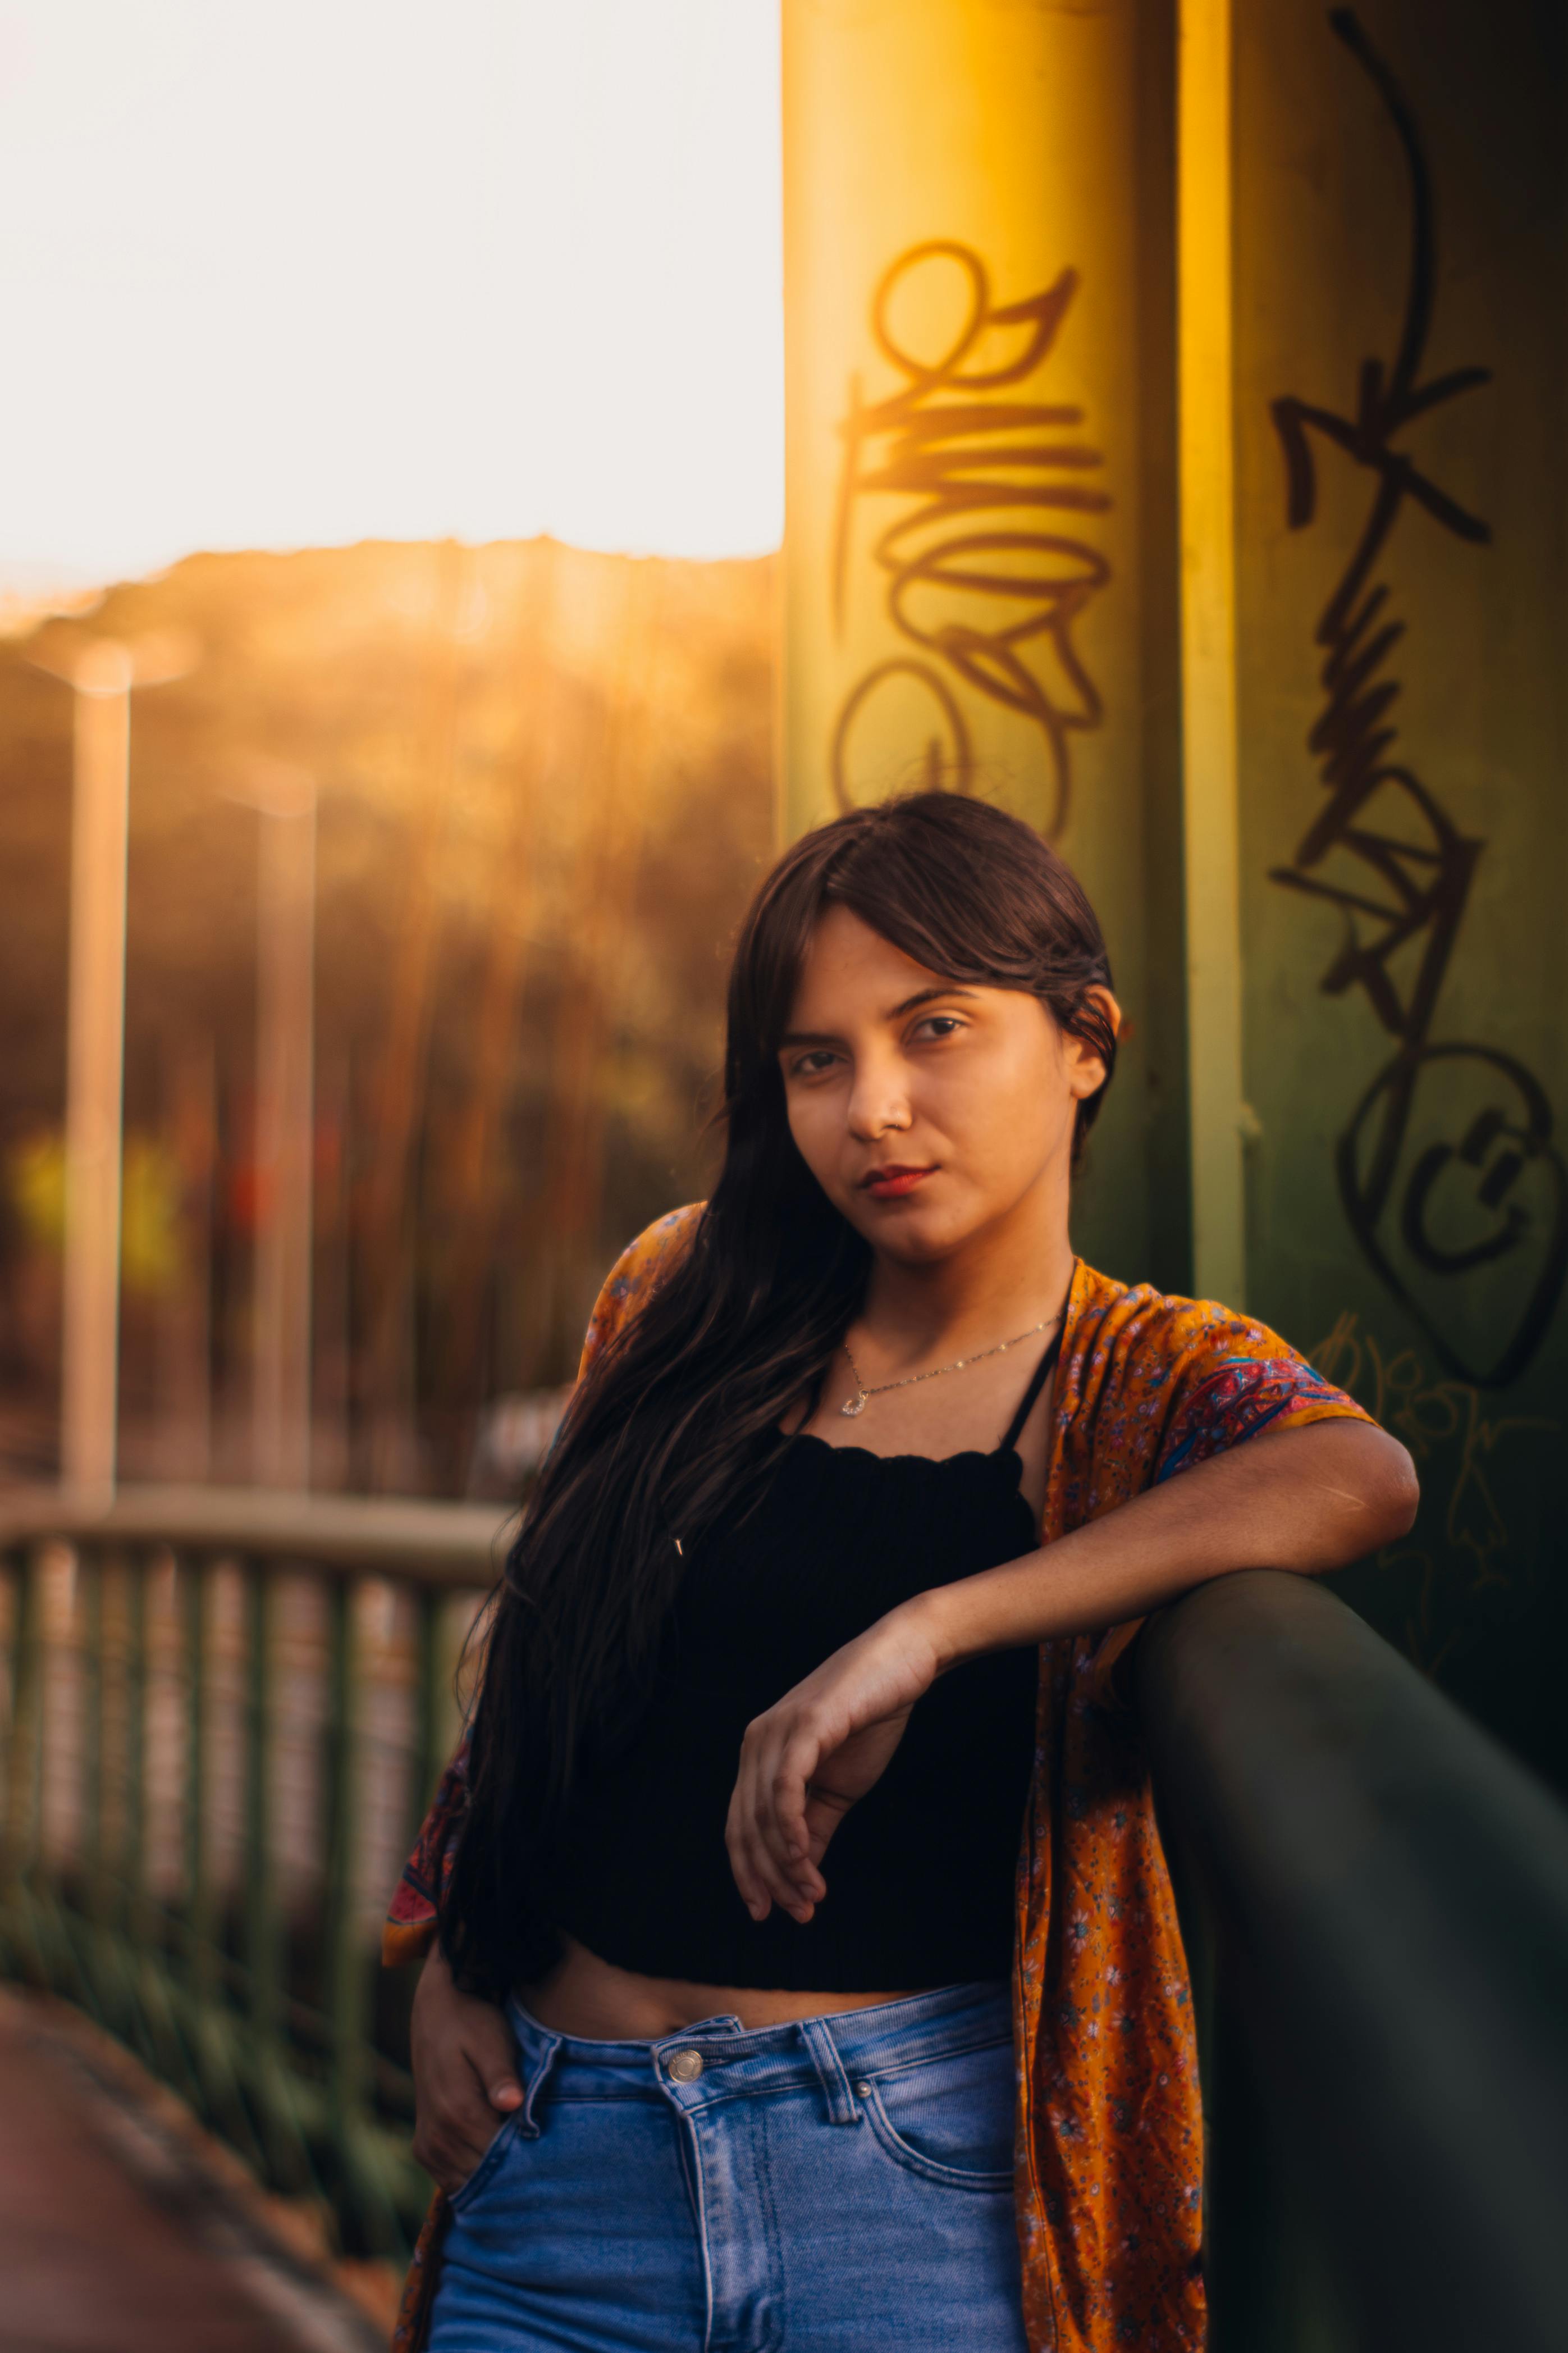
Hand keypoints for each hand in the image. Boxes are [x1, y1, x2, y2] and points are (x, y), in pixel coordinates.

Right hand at [410, 1947, 523, 2194]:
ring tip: (525, 2164)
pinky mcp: (424, 2149)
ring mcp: (428, 2147)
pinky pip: (452, 2181)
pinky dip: (475, 2178)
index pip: (499, 2162)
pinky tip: (500, 2163)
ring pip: (468, 2186)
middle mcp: (438, 2137)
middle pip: (484, 2179)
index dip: (528, 2165)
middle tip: (546, 2169)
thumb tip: (512, 2104)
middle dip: (514, 2176)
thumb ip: (501, 2076)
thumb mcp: (492, 2041)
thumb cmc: (473, 2024)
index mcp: (458, 2113)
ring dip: (495, 2181)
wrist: (437, 2013)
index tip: (553, 2162)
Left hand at [725, 1602, 940, 1925]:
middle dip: (768, 1878)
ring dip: (785, 1864)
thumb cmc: (870, 1718)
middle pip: (745, 1826)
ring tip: (811, 1897)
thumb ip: (816, 1826)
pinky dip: (790, 1828)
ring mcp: (776, 1731)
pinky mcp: (804, 1724)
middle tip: (799, 1913)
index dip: (751, 1874)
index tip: (772, 1913)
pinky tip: (805, 1858)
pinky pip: (785, 1787)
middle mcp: (756, 1742)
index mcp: (759, 1755)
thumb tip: (803, 1874)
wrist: (904, 1661)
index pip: (740, 1826)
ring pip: (763, 1813)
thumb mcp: (839, 1785)